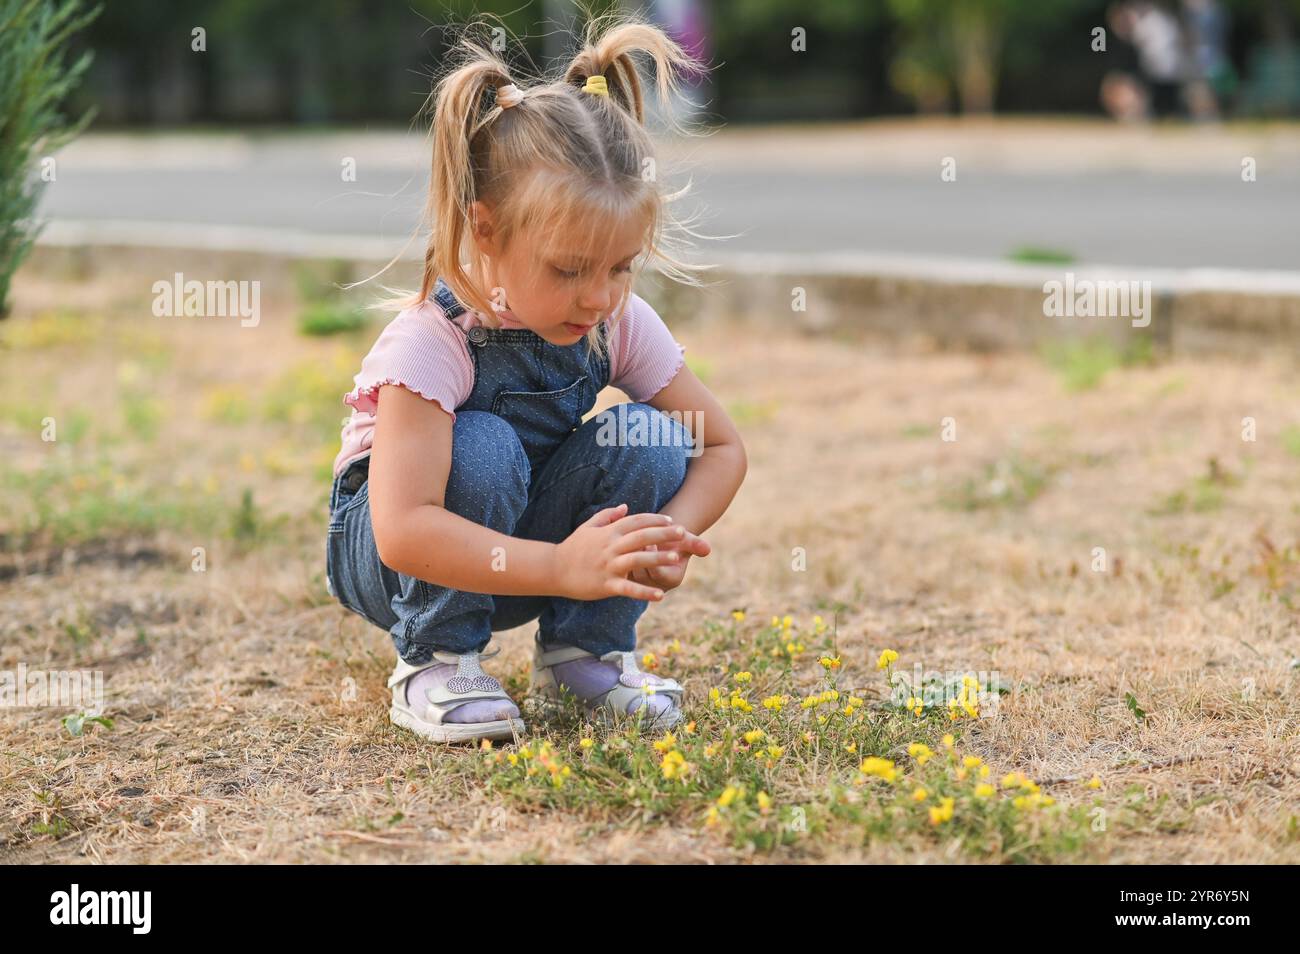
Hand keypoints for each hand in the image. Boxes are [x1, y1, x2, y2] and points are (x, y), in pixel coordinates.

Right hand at [553, 503, 686, 600]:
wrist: (553, 569)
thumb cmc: (573, 548)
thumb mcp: (588, 526)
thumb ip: (608, 515)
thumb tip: (626, 506)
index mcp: (609, 533)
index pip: (636, 522)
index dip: (655, 520)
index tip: (672, 521)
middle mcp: (611, 547)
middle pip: (641, 536)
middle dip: (663, 534)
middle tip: (683, 533)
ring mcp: (609, 566)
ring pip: (638, 559)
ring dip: (658, 558)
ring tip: (676, 559)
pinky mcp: (606, 585)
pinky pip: (628, 588)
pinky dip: (644, 592)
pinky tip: (660, 595)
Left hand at [627, 525, 710, 592]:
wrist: (662, 539)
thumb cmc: (676, 539)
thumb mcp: (687, 540)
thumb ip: (697, 545)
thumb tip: (707, 549)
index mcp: (671, 580)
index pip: (658, 572)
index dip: (654, 557)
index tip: (649, 542)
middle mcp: (655, 585)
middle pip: (641, 573)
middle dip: (639, 556)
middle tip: (637, 541)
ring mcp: (639, 582)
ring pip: (627, 571)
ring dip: (626, 556)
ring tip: (627, 541)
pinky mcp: (626, 575)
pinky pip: (619, 568)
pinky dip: (619, 556)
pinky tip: (620, 542)